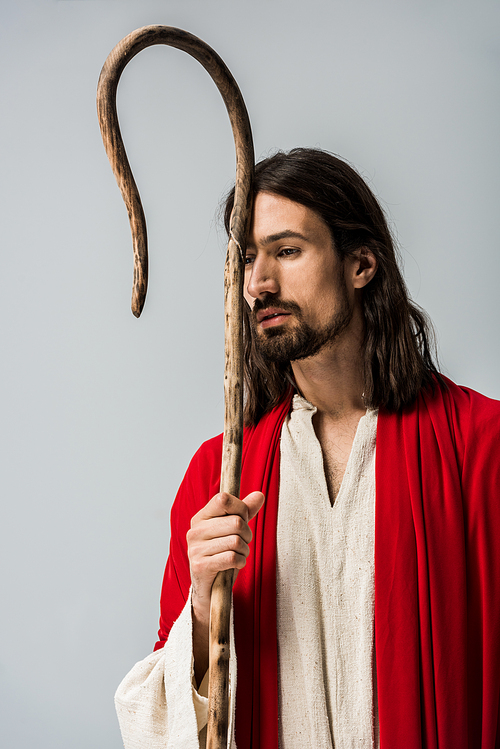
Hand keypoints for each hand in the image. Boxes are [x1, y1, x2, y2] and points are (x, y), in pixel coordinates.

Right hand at [187, 490, 264, 624]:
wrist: (208, 587)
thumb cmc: (222, 553)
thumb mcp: (233, 530)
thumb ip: (245, 511)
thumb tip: (260, 495)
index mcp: (201, 517)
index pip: (224, 499)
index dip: (241, 508)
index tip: (242, 520)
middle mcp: (195, 531)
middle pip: (236, 522)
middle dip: (247, 534)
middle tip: (244, 543)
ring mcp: (195, 549)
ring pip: (236, 541)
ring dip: (244, 550)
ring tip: (239, 554)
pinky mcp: (200, 566)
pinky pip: (231, 558)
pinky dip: (240, 561)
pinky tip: (236, 564)